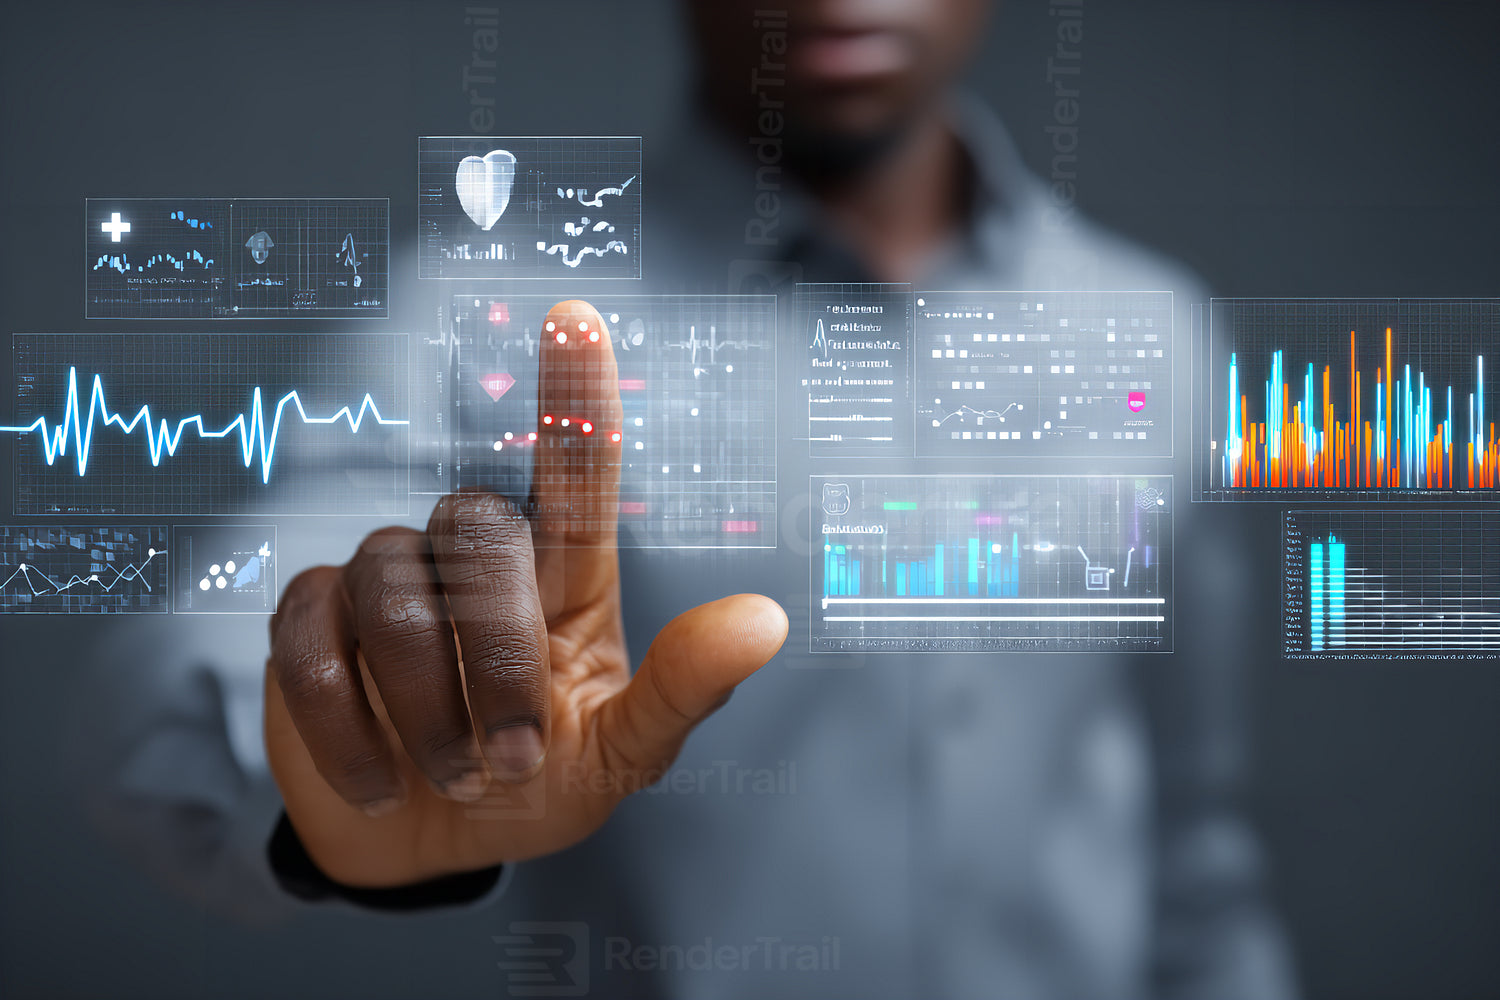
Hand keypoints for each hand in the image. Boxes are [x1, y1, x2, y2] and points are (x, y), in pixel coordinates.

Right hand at [263, 300, 787, 887]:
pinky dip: (347, 729)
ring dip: (426, 706)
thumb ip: (684, 689)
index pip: (573, 468)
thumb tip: (768, 620)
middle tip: (508, 760)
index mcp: (565, 576)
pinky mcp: (310, 620)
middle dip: (498, 660)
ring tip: (452, 777)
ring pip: (393, 587)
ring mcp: (389, 579)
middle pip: (479, 534)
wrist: (426, 843)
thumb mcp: (621, 755)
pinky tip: (380, 781)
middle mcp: (477, 557)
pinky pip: (309, 641)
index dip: (573, 394)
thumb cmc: (535, 781)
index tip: (576, 318)